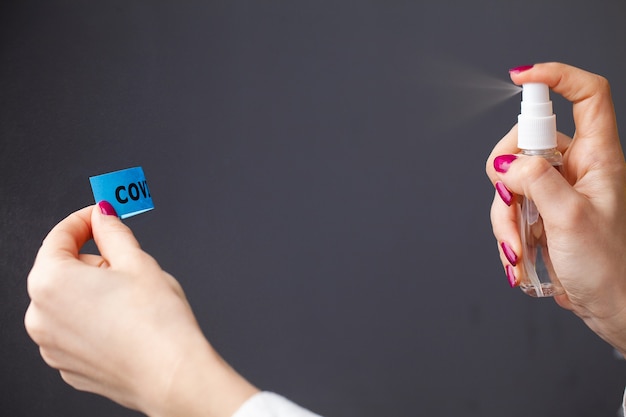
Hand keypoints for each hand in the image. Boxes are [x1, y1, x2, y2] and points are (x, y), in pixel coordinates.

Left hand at [24, 202, 257, 416]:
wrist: (172, 375)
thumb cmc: (157, 323)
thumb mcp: (137, 261)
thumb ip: (113, 230)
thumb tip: (103, 215)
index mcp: (51, 283)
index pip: (59, 236)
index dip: (84, 220)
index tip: (100, 215)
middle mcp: (40, 316)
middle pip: (63, 270)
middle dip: (94, 261)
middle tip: (128, 266)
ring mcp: (51, 346)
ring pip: (69, 301)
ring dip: (94, 292)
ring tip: (131, 300)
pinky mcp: (68, 365)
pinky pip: (75, 329)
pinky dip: (94, 320)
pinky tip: (124, 323)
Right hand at [486, 63, 625, 354]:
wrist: (612, 307)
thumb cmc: (611, 267)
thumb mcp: (571, 220)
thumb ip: (537, 182)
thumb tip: (506, 162)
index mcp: (598, 158)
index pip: (586, 96)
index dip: (556, 76)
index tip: (521, 77)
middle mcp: (576, 168)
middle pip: (527, 142)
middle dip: (507, 176)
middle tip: (511, 203)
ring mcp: (556, 191)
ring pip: (510, 181)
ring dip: (504, 216)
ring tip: (517, 249)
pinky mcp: (541, 213)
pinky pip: (509, 208)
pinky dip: (505, 231)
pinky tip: (519, 256)